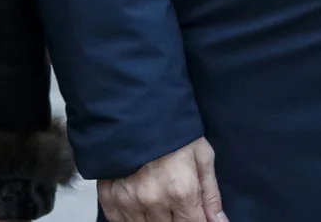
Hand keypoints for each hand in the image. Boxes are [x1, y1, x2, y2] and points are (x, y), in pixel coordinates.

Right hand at [97, 137, 226, 221]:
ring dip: (155, 218)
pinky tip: (138, 201)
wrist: (135, 110)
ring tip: (157, 196)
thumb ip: (211, 194)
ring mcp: (129, 202)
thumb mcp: (202, 156)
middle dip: (177, 218)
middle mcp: (154, 202)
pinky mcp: (109, 199)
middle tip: (174, 197)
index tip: (195, 213)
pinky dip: (132, 217)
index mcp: (181, 191)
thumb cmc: (174, 131)